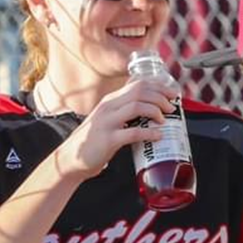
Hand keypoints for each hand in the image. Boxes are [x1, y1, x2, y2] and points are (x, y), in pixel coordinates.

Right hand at [53, 78, 178, 179]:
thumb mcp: (107, 120)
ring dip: (156, 111)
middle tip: (172, 107)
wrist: (70, 159)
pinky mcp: (108, 140)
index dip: (158, 86)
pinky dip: (149, 133)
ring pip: (137, 106)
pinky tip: (158, 136)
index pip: (137, 84)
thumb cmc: (93, 141)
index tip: (172, 94)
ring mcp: (107, 122)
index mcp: (110, 101)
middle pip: (140, 91)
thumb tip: (148, 110)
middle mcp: (108, 107)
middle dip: (161, 96)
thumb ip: (123, 113)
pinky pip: (132, 132)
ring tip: (164, 119)